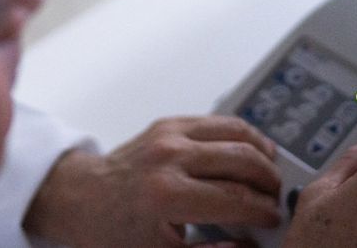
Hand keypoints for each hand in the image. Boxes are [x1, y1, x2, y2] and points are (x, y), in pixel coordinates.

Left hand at [23, 115, 281, 246]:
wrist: (80, 199)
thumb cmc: (114, 231)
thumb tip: (251, 247)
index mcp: (166, 196)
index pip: (236, 199)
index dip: (263, 211)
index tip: (274, 220)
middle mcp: (168, 157)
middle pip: (243, 160)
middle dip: (268, 180)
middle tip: (276, 198)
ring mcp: (168, 135)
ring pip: (235, 132)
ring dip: (261, 151)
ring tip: (271, 173)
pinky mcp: (168, 123)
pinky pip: (217, 121)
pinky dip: (241, 134)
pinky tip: (250, 151)